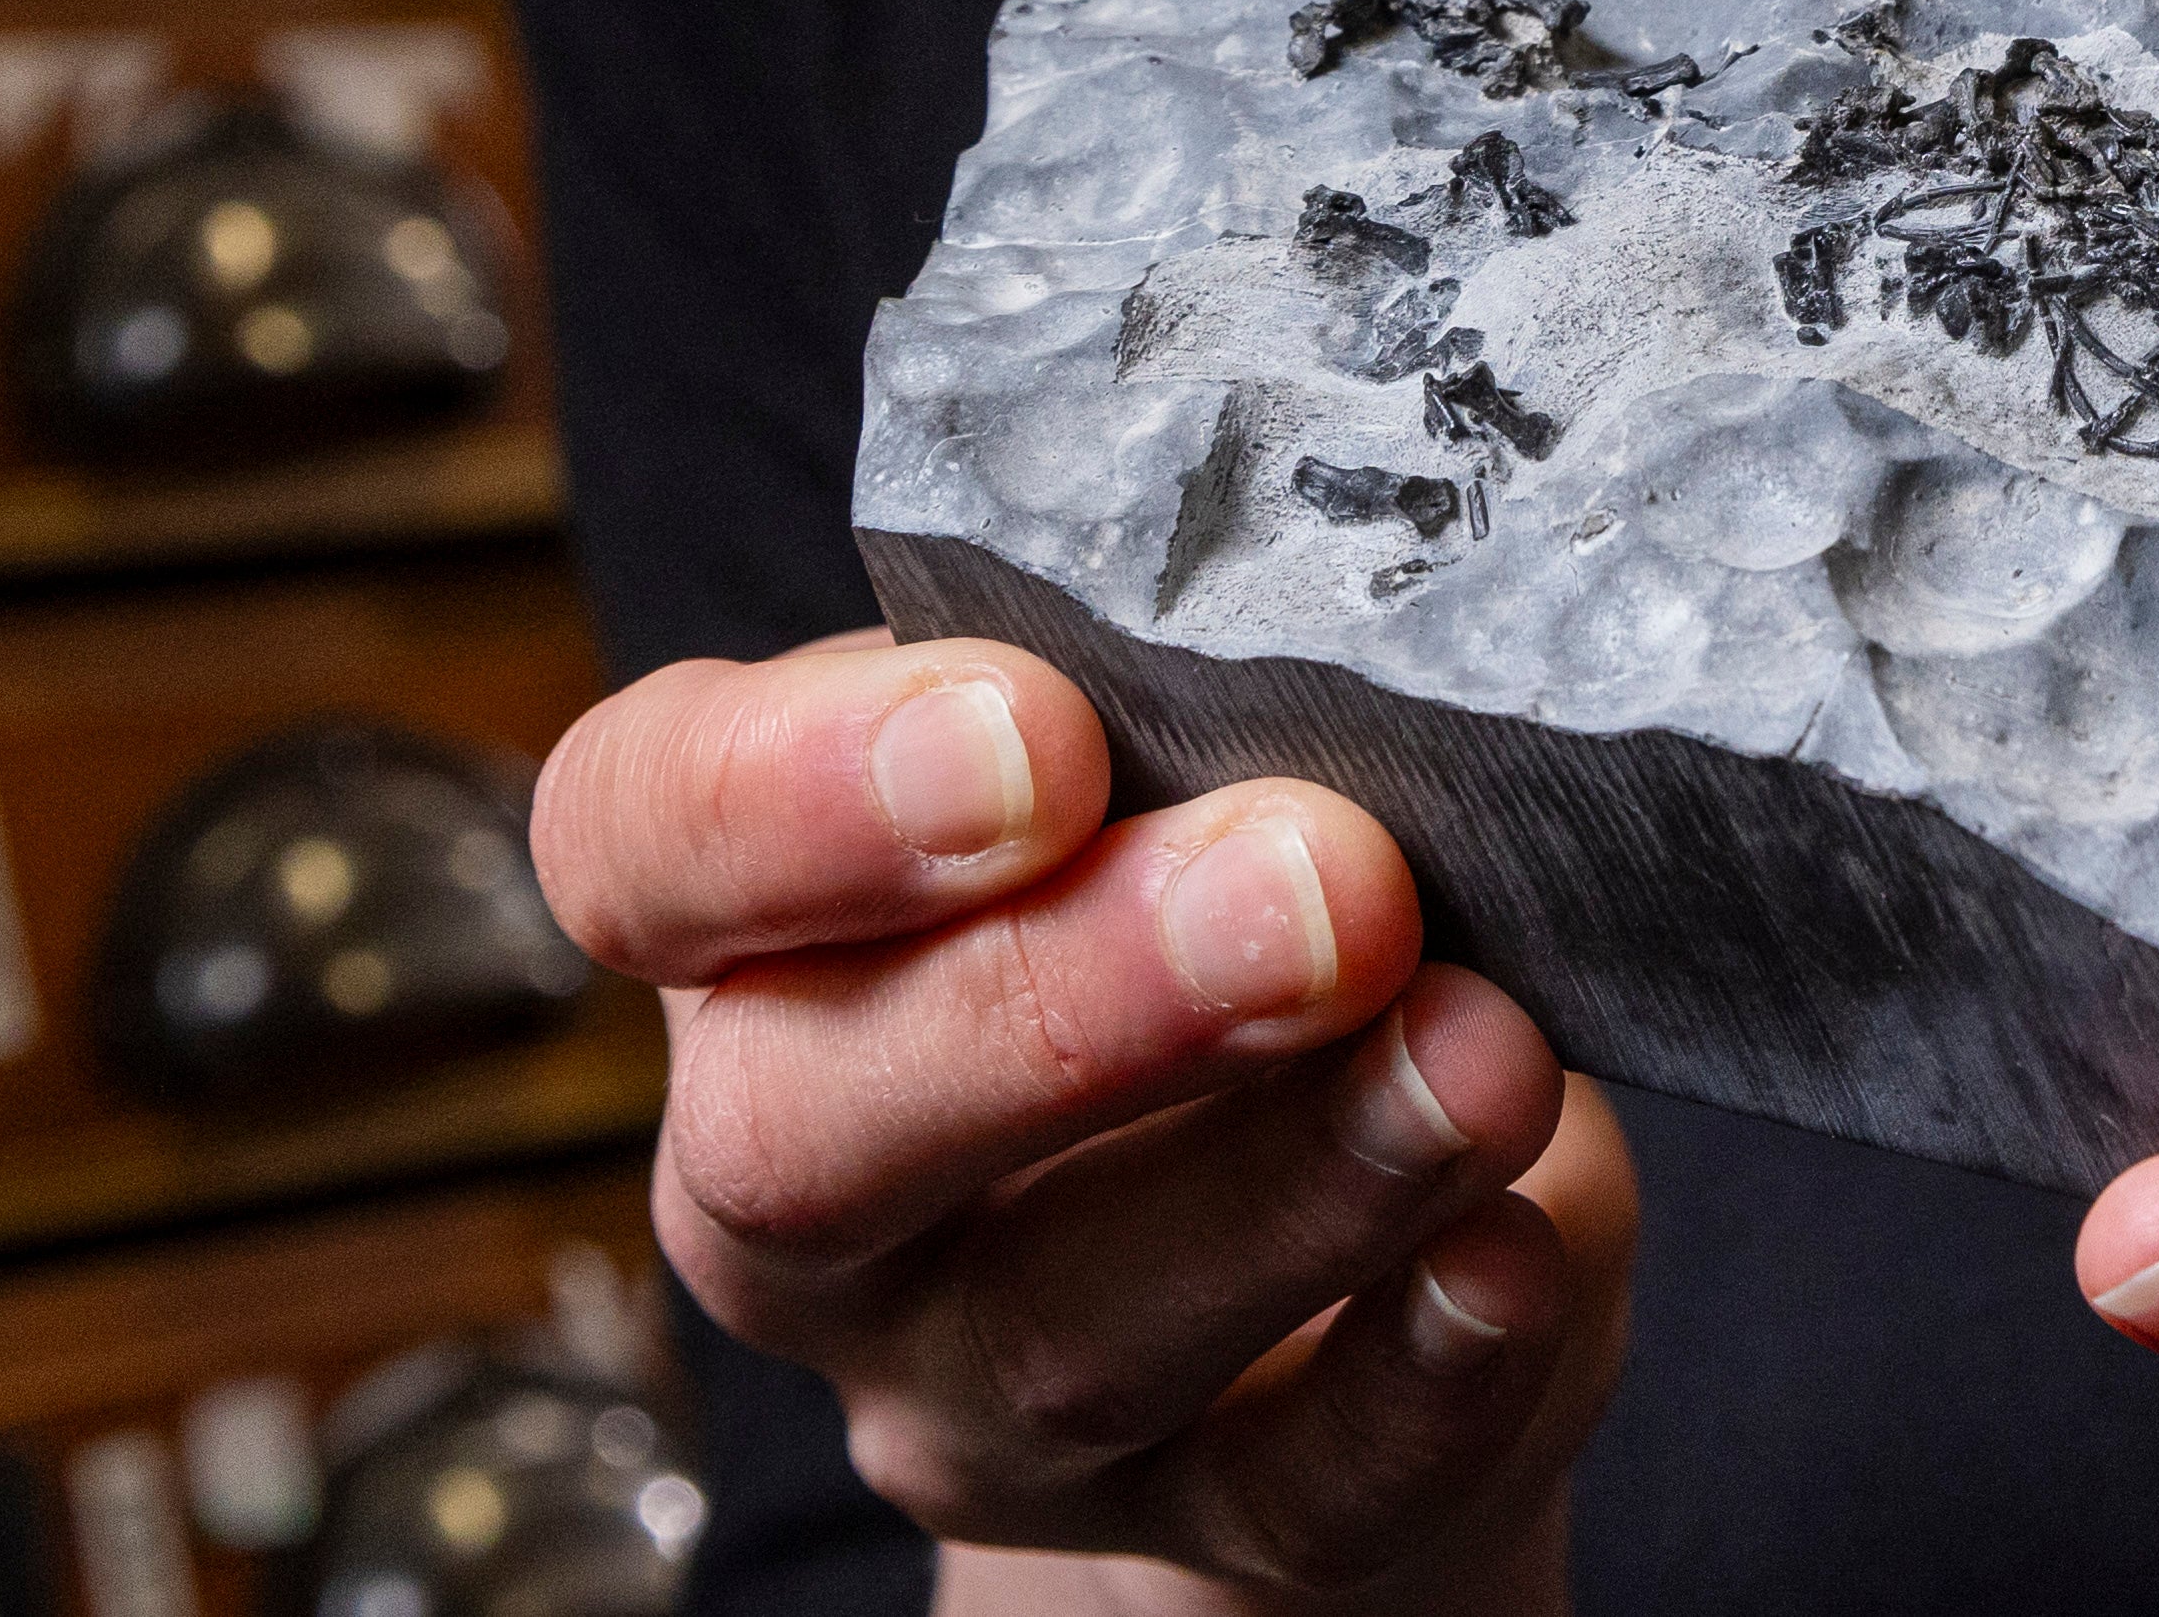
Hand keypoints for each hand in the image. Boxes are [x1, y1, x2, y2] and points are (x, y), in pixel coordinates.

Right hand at [531, 630, 1639, 1616]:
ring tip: (1482, 1048)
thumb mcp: (1185, 772)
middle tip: (1318, 881)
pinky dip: (1418, 1374)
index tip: (1025, 729)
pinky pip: (1288, 1495)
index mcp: (758, 934)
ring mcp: (975, 1393)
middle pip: (814, 1133)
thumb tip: (1374, 632)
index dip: (790, 799)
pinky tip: (1515, 1257)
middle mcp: (808, 1192)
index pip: (643, 844)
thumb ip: (1203, 704)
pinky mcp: (1199, 1530)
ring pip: (1069, 1325)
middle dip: (1068, 1004)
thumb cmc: (1234, 906)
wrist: (1341, 1279)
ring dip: (1292, 1178)